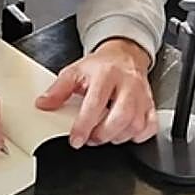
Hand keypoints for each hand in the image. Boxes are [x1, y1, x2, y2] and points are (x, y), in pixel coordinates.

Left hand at [35, 38, 156, 147]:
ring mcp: (142, 95)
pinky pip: (150, 126)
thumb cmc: (100, 66)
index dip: (84, 125)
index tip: (76, 139)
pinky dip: (138, 136)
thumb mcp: (74, 72)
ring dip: (118, 137)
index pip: (95, 103)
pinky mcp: (151, 104)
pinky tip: (124, 133)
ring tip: (104, 135)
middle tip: (90, 139)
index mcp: (106, 74)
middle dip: (103, 134)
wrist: (123, 55)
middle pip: (121, 116)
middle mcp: (127, 84)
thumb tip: (43, 104)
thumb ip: (58, 89)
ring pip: (136, 124)